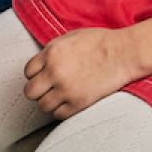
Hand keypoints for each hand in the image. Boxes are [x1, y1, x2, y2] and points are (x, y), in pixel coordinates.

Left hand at [24, 28, 142, 118]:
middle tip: (48, 89)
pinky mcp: (78, 103)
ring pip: (42, 106)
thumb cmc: (100, 42)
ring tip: (60, 96)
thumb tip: (41, 63)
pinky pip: (58, 114)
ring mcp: (66, 89)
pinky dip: (62, 110)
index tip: (44, 75)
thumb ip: (52, 50)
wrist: (124, 53)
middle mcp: (55, 72)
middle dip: (38, 90)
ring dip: (49, 102)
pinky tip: (70, 101)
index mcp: (52, 53)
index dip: (36, 74)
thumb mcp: (71, 36)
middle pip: (30, 92)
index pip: (27, 72)